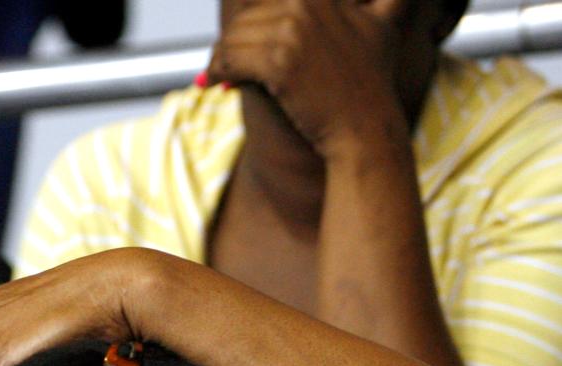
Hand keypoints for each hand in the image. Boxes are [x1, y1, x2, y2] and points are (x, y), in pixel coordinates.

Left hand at [208, 0, 406, 158]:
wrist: (366, 127)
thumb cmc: (368, 83)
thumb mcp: (379, 24)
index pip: (265, 0)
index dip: (251, 20)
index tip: (242, 41)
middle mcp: (308, 2)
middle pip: (246, 15)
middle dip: (230, 40)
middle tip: (218, 61)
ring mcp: (294, 31)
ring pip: (233, 38)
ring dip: (218, 59)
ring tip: (213, 75)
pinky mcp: (279, 62)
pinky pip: (230, 60)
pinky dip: (217, 72)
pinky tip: (214, 84)